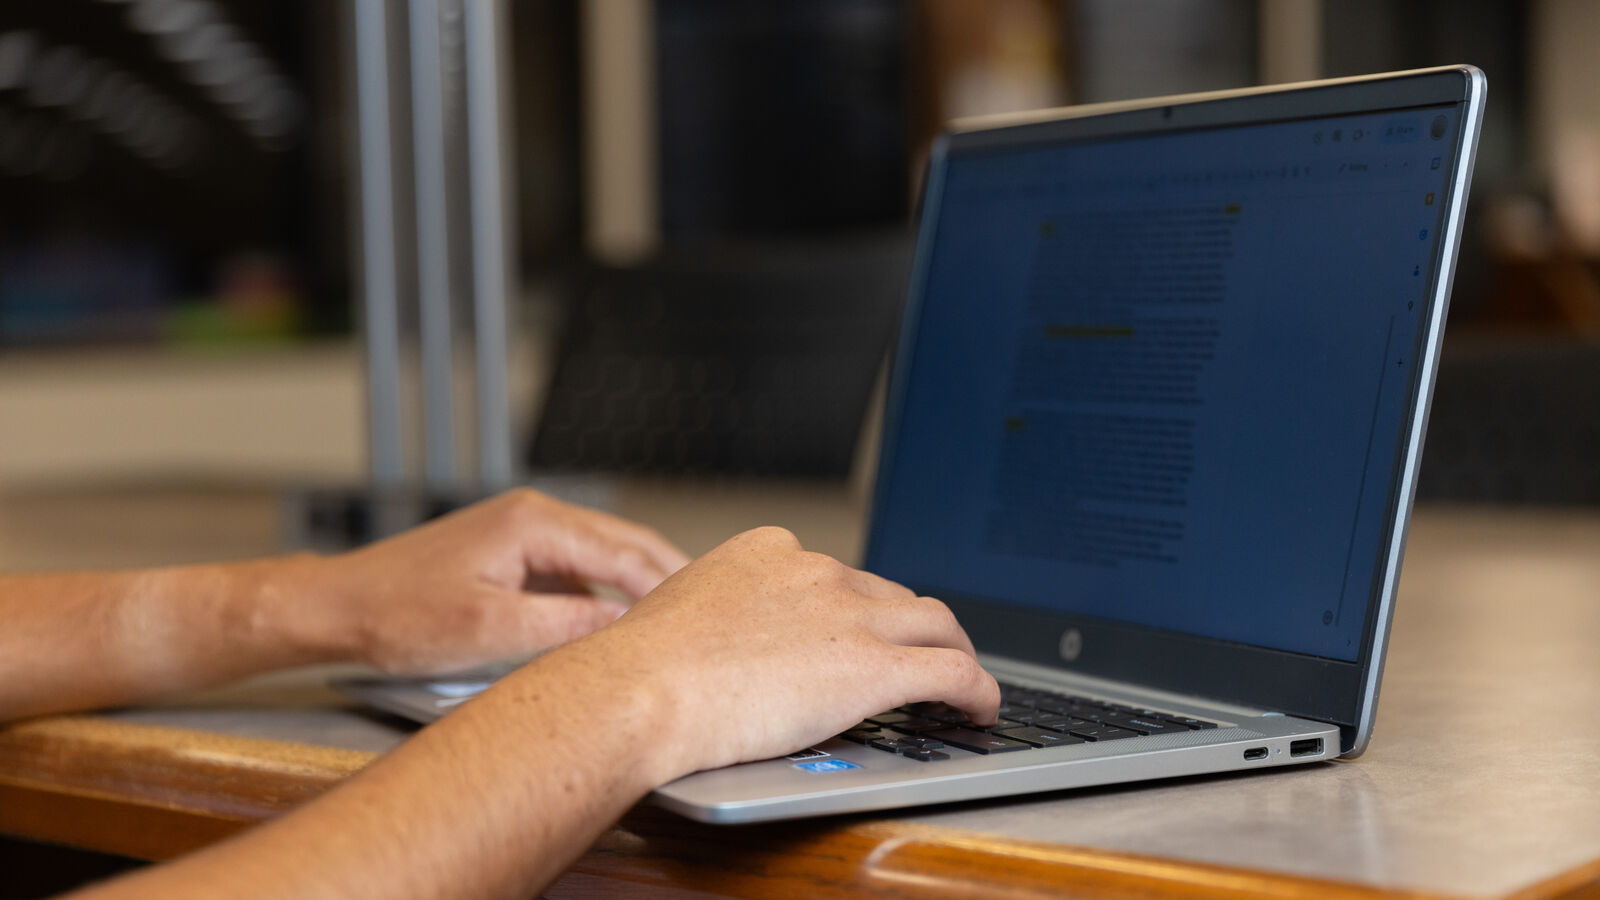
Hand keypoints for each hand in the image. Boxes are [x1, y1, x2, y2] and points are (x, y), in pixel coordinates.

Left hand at [298, 489, 689, 674]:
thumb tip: (625, 628)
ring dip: (637, 581)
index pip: (624, 552)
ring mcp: (521, 530)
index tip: (704, 612)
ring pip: (601, 553)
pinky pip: (574, 566)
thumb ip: (564, 626)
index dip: (668, 584)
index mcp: (534, 523)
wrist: (338, 606)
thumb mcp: (489, 630)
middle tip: (710, 608)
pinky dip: (603, 589)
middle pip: (622, 542)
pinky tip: (618, 619)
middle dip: (667, 574)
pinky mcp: (510, 551)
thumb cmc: (399, 615)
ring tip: (675, 615)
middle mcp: (534, 514)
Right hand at [542, 526, 998, 781]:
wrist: (640, 691)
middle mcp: (818, 572)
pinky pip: (955, 673)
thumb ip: (720, 619)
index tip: (863, 632)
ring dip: (955, 652)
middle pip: (893, 596)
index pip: (841, 575)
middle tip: (920, 660)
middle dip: (911, 630)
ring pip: (937, 623)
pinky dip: (979, 691)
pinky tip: (981, 711)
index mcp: (770, 552)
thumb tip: (723, 646)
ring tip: (961, 684)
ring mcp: (851, 615)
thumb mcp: (681, 615)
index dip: (862, 609)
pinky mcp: (875, 667)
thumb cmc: (641, 668)